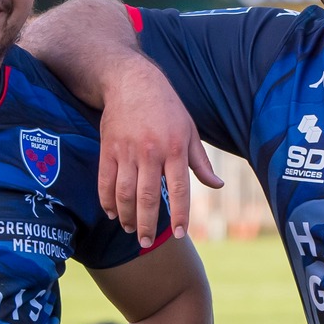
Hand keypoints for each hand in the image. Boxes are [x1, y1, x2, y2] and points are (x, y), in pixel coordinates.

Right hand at [98, 55, 221, 245]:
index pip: (179, 189)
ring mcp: (126, 151)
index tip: (180, 233)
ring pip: (124, 193)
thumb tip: (217, 185)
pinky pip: (105, 181)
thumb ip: (200, 161)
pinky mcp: (107, 148)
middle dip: (148, 224)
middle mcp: (150, 152)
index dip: (180, 214)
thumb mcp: (189, 130)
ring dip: (127, 216)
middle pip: (148, 197)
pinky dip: (107, 200)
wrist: (131, 80)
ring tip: (131, 229)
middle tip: (147, 242)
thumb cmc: (166, 107)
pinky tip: (112, 213)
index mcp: (174, 148)